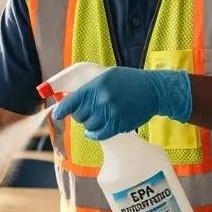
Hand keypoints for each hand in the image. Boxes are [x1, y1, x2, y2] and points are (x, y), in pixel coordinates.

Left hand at [51, 67, 191, 140]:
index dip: (62, 110)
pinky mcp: (119, 124)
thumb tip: (72, 98)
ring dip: (90, 124)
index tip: (57, 115)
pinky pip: (99, 135)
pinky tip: (96, 131)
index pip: (72, 101)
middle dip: (81, 115)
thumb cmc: (130, 81)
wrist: (153, 90)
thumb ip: (90, 88)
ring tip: (98, 118)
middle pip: (79, 116)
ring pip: (89, 126)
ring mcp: (110, 113)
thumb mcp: (108, 76)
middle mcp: (101, 100)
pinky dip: (95, 134)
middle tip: (90, 111)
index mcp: (96, 86)